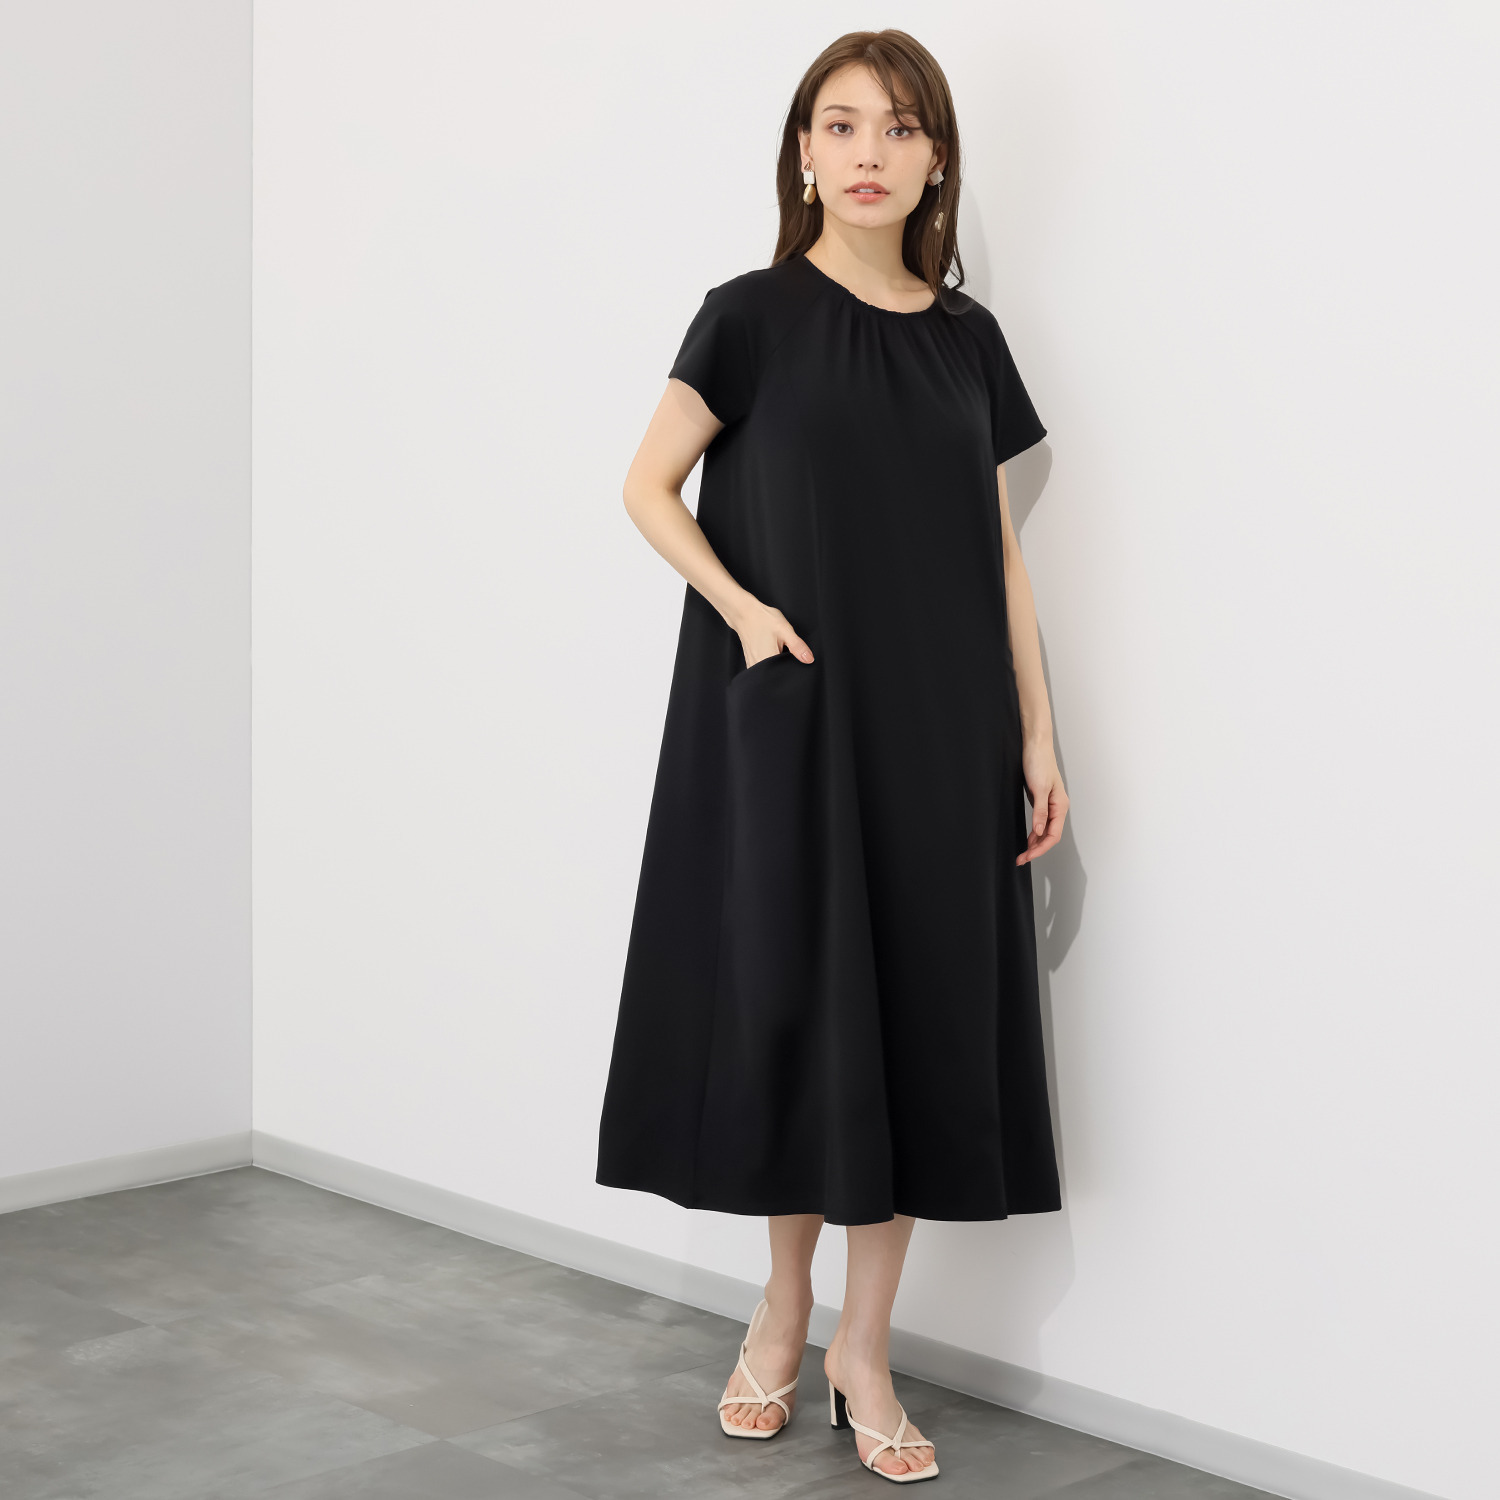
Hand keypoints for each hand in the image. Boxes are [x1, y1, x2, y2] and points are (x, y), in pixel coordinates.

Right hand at [731, 599, 814, 668]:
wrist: (744, 613)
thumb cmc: (763, 620)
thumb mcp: (785, 630)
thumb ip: (797, 646)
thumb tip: (809, 659)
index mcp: (767, 661)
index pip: (784, 675)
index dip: (791, 670)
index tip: (792, 658)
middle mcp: (757, 666)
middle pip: (776, 675)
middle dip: (784, 667)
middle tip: (784, 650)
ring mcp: (752, 665)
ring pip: (769, 673)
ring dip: (776, 665)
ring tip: (776, 649)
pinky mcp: (750, 662)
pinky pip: (763, 669)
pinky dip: (770, 663)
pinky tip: (771, 652)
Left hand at [1018, 739, 1067, 864]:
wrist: (1035, 746)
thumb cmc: (1039, 763)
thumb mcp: (1039, 788)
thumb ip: (1040, 811)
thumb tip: (1038, 832)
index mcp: (1060, 806)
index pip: (1053, 835)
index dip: (1040, 848)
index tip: (1027, 856)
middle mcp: (1058, 808)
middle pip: (1050, 836)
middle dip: (1036, 849)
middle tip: (1021, 859)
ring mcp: (1050, 805)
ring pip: (1045, 831)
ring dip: (1035, 843)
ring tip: (1022, 854)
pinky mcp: (1042, 801)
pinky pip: (1041, 822)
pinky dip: (1034, 833)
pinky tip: (1028, 839)